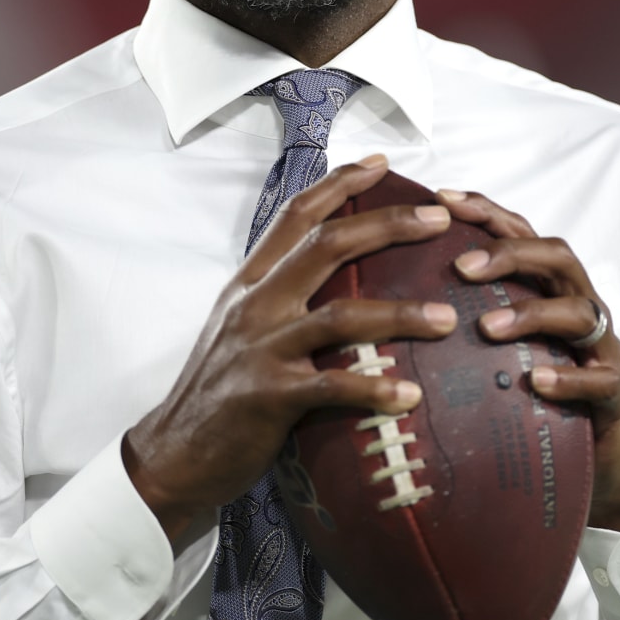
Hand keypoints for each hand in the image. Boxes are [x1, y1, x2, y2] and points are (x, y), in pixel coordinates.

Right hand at [123, 156, 458, 545]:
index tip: (382, 163)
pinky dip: (375, 388)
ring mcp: (262, 348)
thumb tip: (333, 278)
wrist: (174, 455)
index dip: (339, 182)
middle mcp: (255, 304)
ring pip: (341, 315)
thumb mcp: (239, 328)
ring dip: (401, 314)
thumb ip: (278, 297)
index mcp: (249, 283)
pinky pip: (333, 385)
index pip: (296, 215)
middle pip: (326, 244)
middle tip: (439, 218)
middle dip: (387, 224)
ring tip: (446, 319)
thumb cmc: (218, 394)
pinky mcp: (270, 396)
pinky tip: (410, 395)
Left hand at [436, 188, 619, 531]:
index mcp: (548, 287)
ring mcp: (602, 347)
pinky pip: (602, 380)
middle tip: (461, 267)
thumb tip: (383, 297)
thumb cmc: (533, 390)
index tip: (441, 199)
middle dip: (510, 254)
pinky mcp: (617, 392)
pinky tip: (537, 382)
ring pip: (579, 313)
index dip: (486, 211)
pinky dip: (569, 378)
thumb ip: (460, 316)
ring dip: (530, 315)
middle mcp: (579, 305)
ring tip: (487, 328)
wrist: (595, 451)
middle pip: (557, 257)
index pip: (521, 233)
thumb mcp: (494, 346)